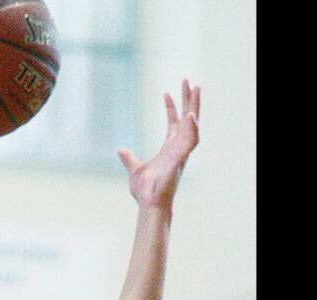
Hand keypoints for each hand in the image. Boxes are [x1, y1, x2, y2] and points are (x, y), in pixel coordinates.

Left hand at [117, 79, 200, 208]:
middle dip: (189, 99)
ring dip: (195, 106)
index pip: (173, 124)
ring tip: (196, 87)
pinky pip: (191, 141)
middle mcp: (178, 148)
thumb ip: (129, 159)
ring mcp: (181, 152)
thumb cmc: (145, 191)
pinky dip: (192, 128)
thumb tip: (121, 150)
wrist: (148, 203)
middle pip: (187, 118)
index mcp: (169, 149)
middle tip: (190, 80)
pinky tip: (191, 114)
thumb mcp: (134, 169)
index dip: (171, 108)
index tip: (166, 92)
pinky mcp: (181, 159)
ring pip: (193, 124)